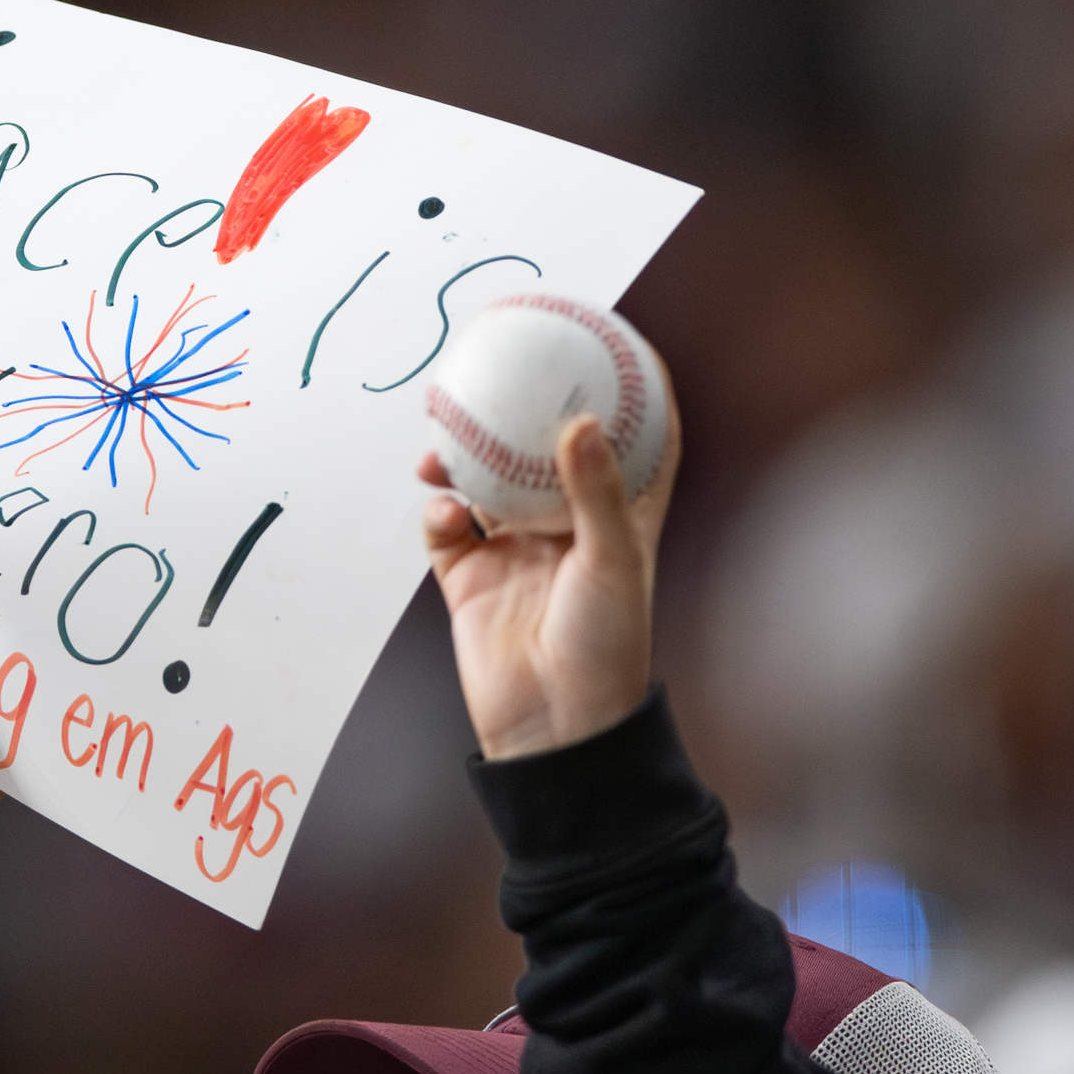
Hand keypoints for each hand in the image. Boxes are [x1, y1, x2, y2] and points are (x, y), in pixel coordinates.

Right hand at [420, 362, 679, 759]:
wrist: (553, 729)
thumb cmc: (606, 649)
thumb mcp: (612, 564)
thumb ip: (591, 492)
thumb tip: (579, 423)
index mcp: (618, 521)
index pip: (635, 445)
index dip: (635, 395)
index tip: (623, 343)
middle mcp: (566, 528)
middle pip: (544, 454)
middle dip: (522, 414)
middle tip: (500, 371)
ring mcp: (515, 552)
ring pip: (484, 486)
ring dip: (462, 461)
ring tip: (442, 441)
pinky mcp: (470, 580)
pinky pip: (445, 531)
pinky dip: (439, 515)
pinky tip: (441, 511)